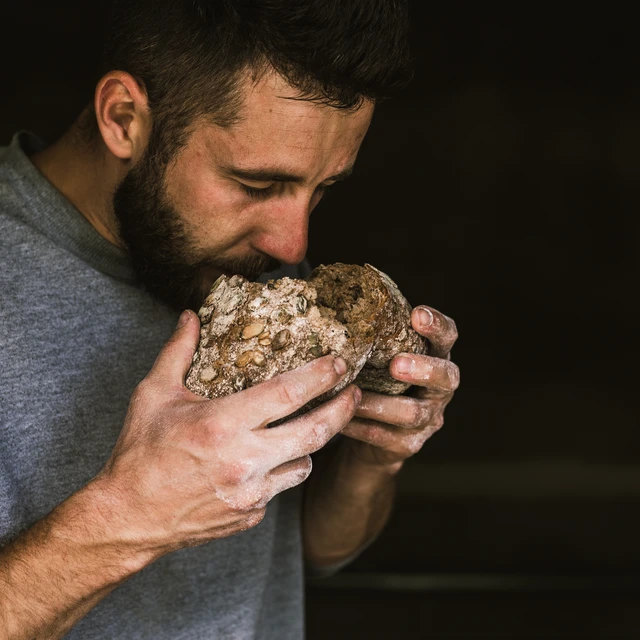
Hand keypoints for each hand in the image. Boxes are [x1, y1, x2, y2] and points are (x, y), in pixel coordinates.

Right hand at [96, 310, 360, 556]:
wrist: (129, 517)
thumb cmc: (140, 452)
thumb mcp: (153, 395)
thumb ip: (177, 352)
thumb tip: (191, 316)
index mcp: (222, 425)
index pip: (287, 394)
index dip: (319, 376)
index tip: (338, 364)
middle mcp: (244, 461)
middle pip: (314, 432)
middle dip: (343, 410)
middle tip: (355, 393)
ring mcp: (251, 493)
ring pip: (305, 463)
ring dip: (312, 443)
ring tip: (312, 425)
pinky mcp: (251, 514)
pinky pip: (281, 487)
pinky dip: (282, 469)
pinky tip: (270, 458)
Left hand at [341, 305, 458, 468]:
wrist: (372, 433)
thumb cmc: (372, 379)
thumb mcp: (375, 356)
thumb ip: (369, 335)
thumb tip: (327, 295)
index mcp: (435, 357)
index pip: (447, 337)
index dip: (437, 326)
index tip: (417, 314)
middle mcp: (439, 388)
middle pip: (445, 377)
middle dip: (422, 369)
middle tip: (396, 364)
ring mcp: (428, 419)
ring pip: (413, 413)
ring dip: (382, 404)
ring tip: (354, 396)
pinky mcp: (408, 444)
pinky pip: (386, 437)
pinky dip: (362, 427)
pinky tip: (341, 420)